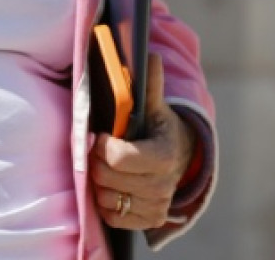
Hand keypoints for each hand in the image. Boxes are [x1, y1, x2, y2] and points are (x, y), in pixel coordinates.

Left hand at [90, 52, 194, 229]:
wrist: (179, 159)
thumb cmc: (158, 128)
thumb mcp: (155, 106)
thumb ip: (150, 83)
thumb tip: (150, 54)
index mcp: (165, 154)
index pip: (118, 157)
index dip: (102, 145)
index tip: (100, 135)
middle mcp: (163, 185)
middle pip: (106, 177)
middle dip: (95, 160)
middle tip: (97, 148)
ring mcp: (156, 206)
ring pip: (106, 198)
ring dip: (98, 181)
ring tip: (105, 165)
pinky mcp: (147, 221)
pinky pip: (111, 216)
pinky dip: (105, 201)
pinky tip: (112, 184)